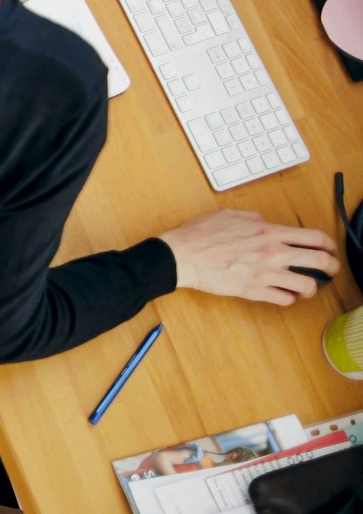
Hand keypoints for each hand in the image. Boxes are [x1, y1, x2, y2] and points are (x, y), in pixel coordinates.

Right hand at [159, 210, 339, 304]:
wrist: (181, 256)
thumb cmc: (199, 235)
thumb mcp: (227, 214)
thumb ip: (252, 217)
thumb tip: (263, 222)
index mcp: (269, 232)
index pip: (314, 238)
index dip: (329, 244)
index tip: (330, 249)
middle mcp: (273, 253)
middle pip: (321, 262)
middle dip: (332, 267)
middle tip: (330, 270)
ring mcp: (265, 274)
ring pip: (307, 286)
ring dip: (310, 287)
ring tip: (304, 286)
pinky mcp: (254, 291)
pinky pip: (284, 299)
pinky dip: (288, 298)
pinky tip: (283, 293)